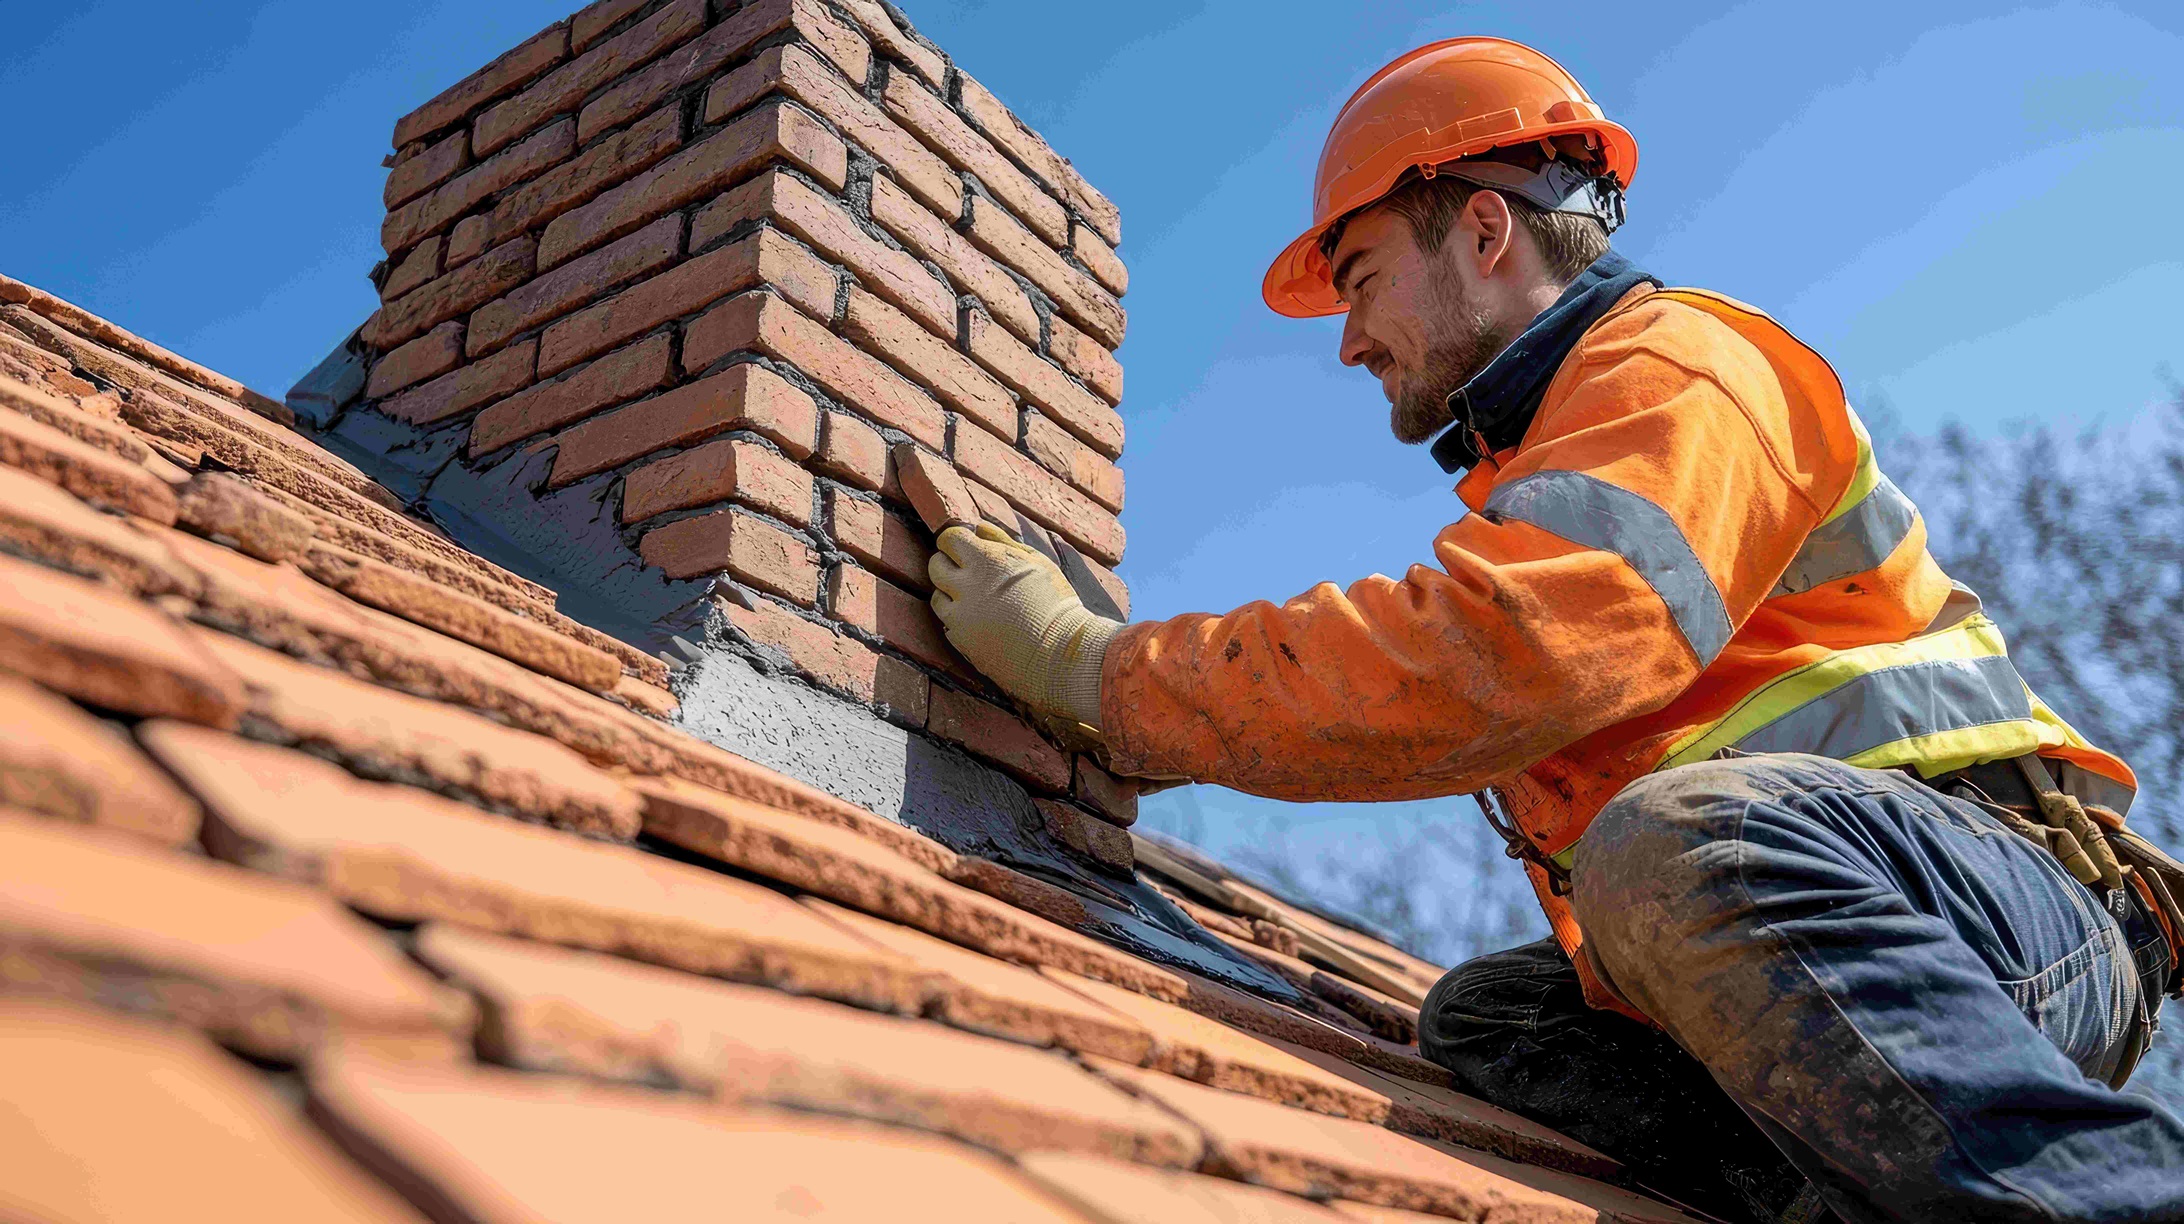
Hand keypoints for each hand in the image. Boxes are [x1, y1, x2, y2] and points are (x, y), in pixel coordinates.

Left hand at [928, 523, 1118, 729]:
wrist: (1060, 654)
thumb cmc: (1056, 603)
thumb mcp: (1036, 563)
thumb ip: (1003, 542)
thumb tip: (980, 528)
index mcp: (985, 561)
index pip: (949, 539)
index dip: (958, 541)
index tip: (970, 547)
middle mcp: (965, 587)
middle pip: (936, 565)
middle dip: (949, 564)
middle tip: (971, 572)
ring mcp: (960, 617)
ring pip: (937, 597)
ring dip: (951, 594)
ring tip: (979, 599)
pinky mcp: (961, 642)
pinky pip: (948, 624)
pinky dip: (960, 620)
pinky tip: (984, 622)